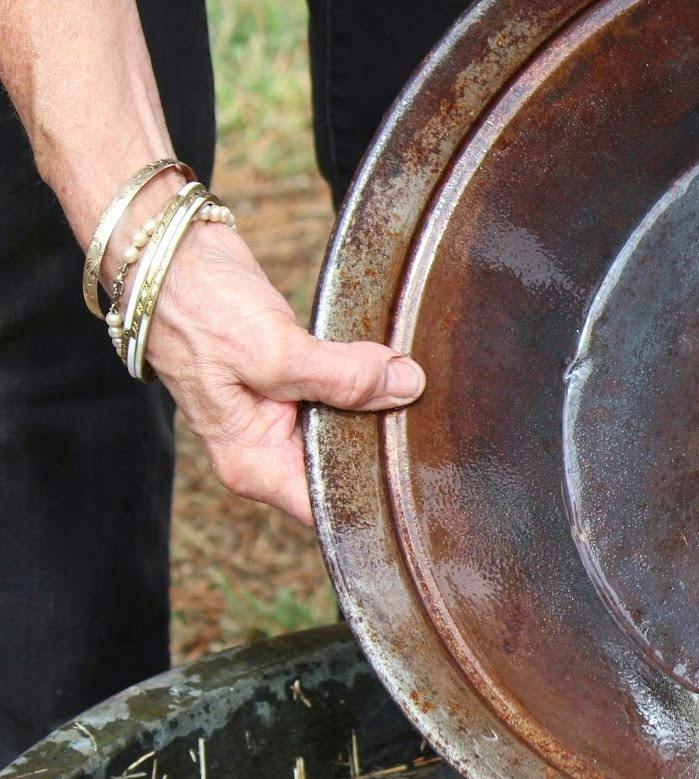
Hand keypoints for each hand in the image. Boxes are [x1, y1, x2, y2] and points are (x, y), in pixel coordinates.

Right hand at [143, 221, 424, 524]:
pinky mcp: (295, 383)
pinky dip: (368, 384)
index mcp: (253, 462)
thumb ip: (342, 376)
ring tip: (419, 397)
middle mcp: (268, 449)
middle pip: (345, 470)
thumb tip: (406, 386)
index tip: (421, 480)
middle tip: (431, 429)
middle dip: (386, 451)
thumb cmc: (196, 305)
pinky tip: (399, 373)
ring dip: (381, 412)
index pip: (327, 508)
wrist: (168, 250)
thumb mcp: (273, 348)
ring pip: (350, 430)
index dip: (374, 500)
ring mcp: (281, 416)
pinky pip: (344, 396)